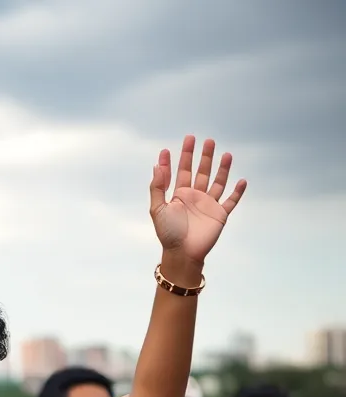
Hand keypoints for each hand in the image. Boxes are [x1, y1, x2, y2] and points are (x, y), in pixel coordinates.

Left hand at [150, 135, 246, 265]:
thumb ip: (158, 187)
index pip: (178, 172)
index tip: (169, 149)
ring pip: (217, 182)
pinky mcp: (220, 214)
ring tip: (225, 154)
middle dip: (203, 156)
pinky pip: (231, 201)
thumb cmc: (168, 233)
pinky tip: (242, 180)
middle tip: (206, 140)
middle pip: (201, 172)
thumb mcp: (157, 209)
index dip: (174, 160)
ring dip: (222, 168)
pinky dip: (238, 192)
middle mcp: (195, 196)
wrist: (182, 253)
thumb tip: (156, 166)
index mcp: (179, 195)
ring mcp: (208, 204)